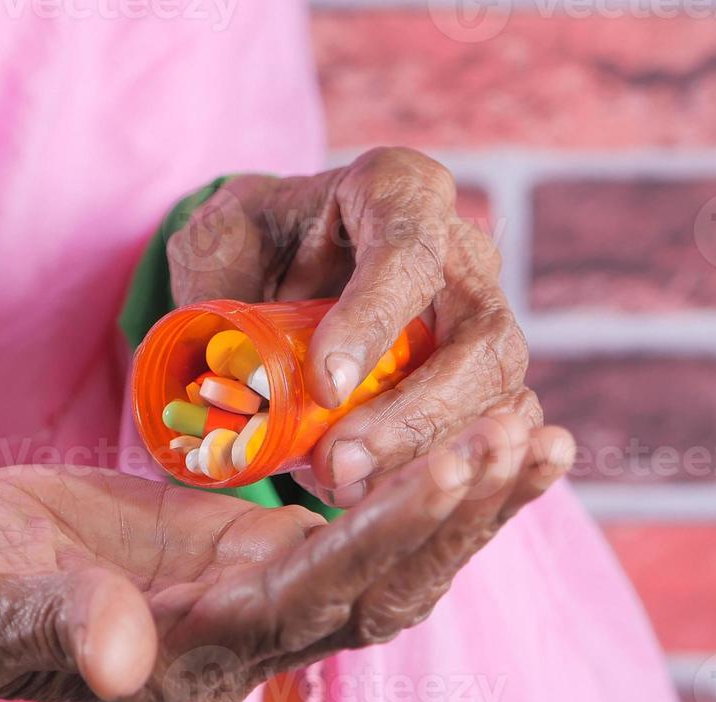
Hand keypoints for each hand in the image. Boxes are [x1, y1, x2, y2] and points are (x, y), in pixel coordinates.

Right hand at [0, 415, 567, 701]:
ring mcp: (251, 606)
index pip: (310, 602)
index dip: (384, 535)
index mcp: (185, 667)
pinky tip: (472, 442)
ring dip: (463, 510)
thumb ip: (40, 623)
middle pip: (379, 594)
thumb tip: (118, 645)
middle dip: (458, 523)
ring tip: (545, 441)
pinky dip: (417, 489)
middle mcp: (240, 649)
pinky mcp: (248, 561)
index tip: (455, 461)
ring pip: (384, 568)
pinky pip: (353, 531)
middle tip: (536, 441)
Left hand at [169, 146, 561, 506]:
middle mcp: (462, 250)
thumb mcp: (220, 240)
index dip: (372, 323)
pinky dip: (447, 470)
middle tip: (339, 465)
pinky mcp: (484, 379)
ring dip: (426, 452)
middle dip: (415, 413)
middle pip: (480, 336)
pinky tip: (379, 497)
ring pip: (496, 392)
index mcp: (399, 191)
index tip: (324, 387)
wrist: (282, 264)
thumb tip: (229, 373)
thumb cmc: (258, 242)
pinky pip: (496, 430)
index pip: (408, 252)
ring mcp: (484, 317)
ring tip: (345, 488)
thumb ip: (219, 291)